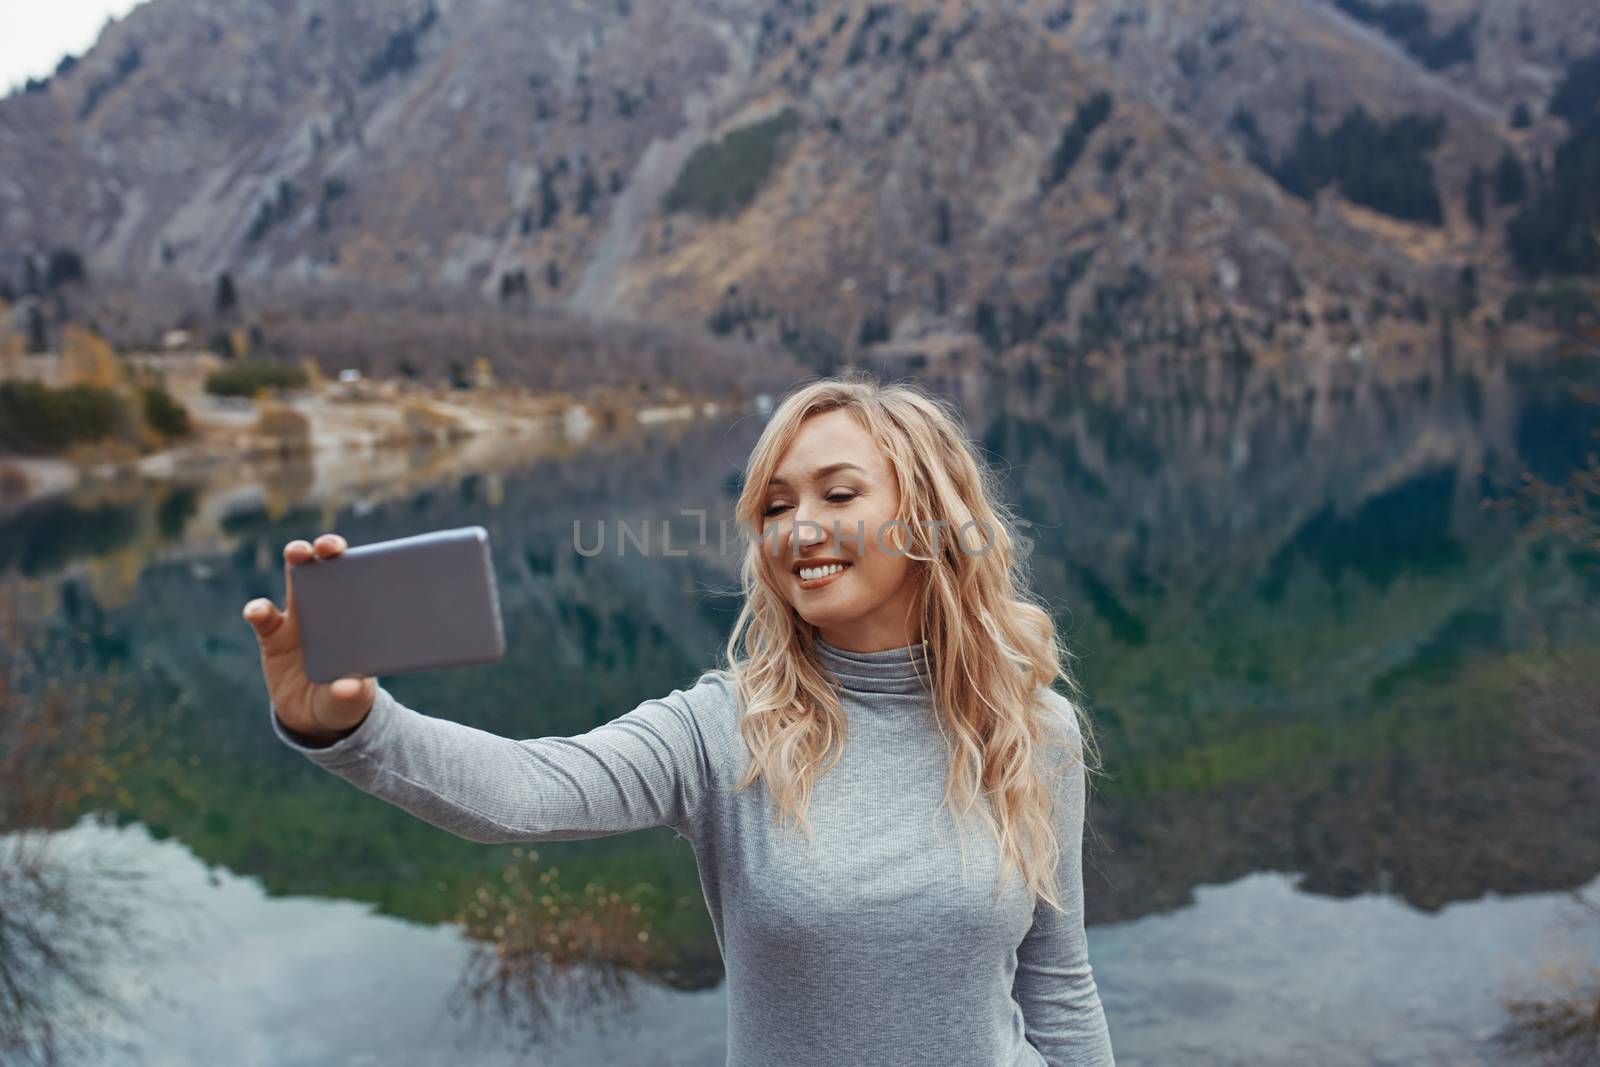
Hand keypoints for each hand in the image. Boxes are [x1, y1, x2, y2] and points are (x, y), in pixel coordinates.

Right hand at [243, 533, 375, 744]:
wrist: (315, 719)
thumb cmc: (344, 700)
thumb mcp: (353, 701)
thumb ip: (353, 694)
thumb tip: (351, 688)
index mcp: (354, 618)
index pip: (357, 580)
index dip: (359, 562)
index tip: (362, 556)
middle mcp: (326, 610)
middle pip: (323, 568)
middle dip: (322, 548)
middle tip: (324, 547)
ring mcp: (297, 621)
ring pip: (294, 580)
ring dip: (296, 560)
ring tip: (298, 554)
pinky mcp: (272, 637)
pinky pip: (263, 617)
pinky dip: (258, 609)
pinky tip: (257, 610)